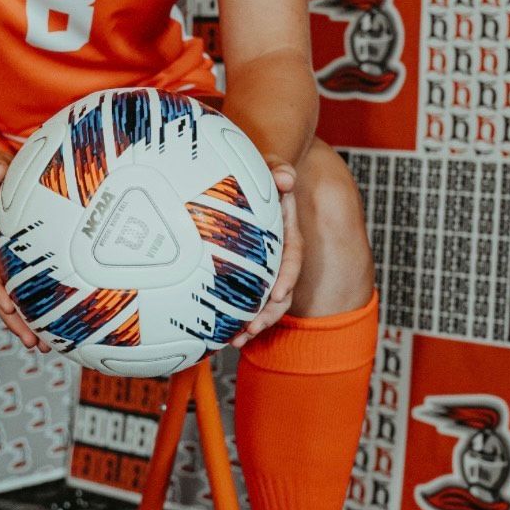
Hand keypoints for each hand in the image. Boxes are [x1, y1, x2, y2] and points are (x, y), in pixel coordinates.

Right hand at [0, 154, 51, 353]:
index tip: (7, 307)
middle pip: (0, 294)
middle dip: (14, 321)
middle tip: (32, 342)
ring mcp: (4, 260)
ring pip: (13, 296)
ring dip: (26, 322)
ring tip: (43, 345)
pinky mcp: (17, 260)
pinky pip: (25, 286)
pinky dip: (35, 305)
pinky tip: (52, 321)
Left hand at [231, 160, 301, 347]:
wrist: (246, 176)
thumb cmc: (258, 171)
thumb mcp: (268, 166)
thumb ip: (278, 170)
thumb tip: (286, 178)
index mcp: (285, 231)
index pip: (292, 255)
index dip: (288, 276)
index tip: (279, 294)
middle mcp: (276, 252)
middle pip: (280, 288)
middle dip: (269, 313)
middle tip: (252, 330)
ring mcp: (261, 263)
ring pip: (263, 299)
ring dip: (252, 322)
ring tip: (235, 342)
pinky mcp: (243, 269)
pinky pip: (242, 294)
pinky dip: (233, 313)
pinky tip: (217, 332)